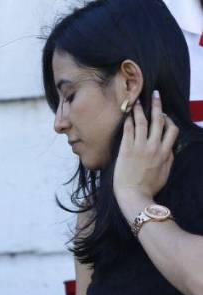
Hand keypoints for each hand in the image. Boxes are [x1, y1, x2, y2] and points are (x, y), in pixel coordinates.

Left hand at [113, 91, 179, 218]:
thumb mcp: (166, 172)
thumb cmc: (149, 187)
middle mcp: (154, 147)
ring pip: (142, 123)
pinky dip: (129, 121)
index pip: (172, 130)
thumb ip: (169, 158)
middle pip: (158, 121)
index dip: (169, 120)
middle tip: (155, 94)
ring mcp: (140, 148)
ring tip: (137, 100)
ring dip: (140, 109)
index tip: (164, 115)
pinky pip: (128, 131)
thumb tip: (171, 149)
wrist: (134, 195)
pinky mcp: (127, 150)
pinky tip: (126, 114)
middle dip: (157, 105)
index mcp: (166, 152)